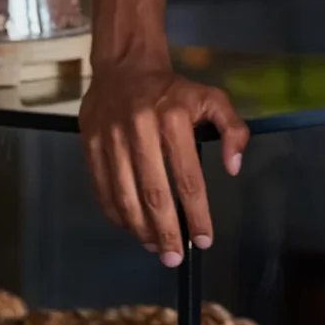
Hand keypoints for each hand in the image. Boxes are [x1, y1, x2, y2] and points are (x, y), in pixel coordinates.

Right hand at [79, 62, 249, 266]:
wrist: (125, 66)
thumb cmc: (174, 90)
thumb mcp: (213, 99)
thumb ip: (233, 130)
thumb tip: (233, 167)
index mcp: (174, 119)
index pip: (188, 178)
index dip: (196, 214)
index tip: (203, 240)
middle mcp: (140, 129)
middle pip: (154, 193)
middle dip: (166, 231)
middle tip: (175, 257)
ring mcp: (111, 137)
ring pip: (125, 195)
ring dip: (140, 228)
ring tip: (155, 247)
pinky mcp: (90, 144)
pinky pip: (102, 188)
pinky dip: (116, 214)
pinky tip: (131, 227)